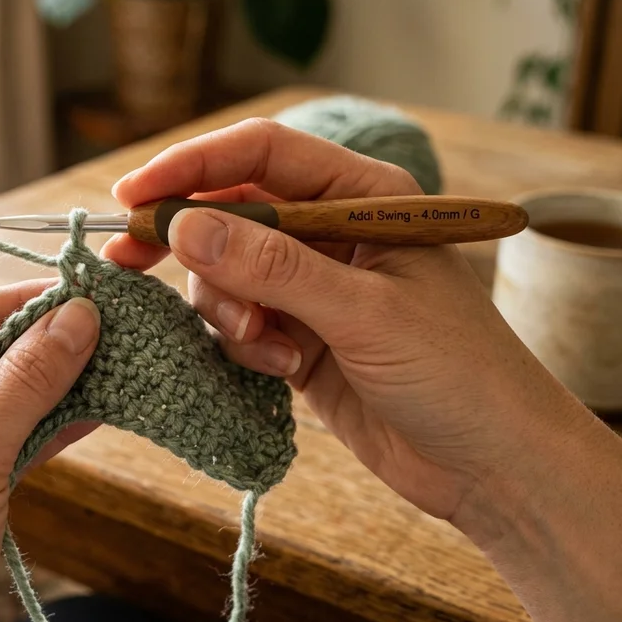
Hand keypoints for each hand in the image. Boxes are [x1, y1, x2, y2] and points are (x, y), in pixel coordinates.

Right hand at [107, 117, 567, 526]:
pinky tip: (280, 369)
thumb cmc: (458, 373)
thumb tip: (183, 226)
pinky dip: (243, 342)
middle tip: (129, 257)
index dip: (191, 166)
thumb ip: (272, 266)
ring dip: (226, 307)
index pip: (261, 155)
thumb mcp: (363, 313)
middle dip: (187, 238)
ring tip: (263, 344)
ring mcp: (314, 286)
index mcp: (364, 196)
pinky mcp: (300, 336)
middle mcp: (334, 231)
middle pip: (231, 210)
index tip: (133, 194)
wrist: (492, 466)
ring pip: (226, 271)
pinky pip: (239, 320)